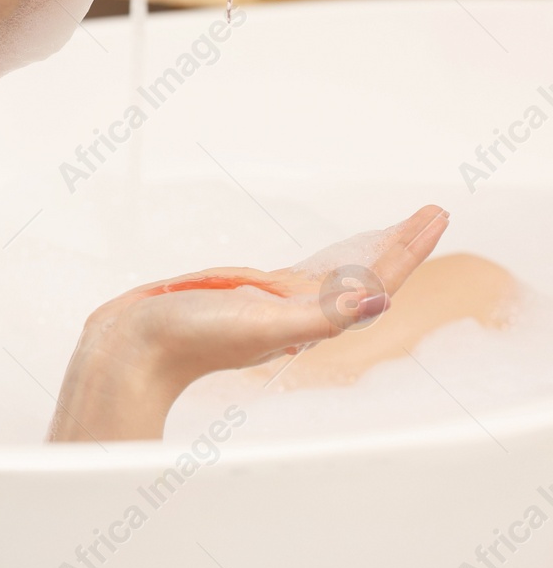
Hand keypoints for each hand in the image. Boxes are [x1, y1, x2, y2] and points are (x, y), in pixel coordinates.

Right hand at [50, 205, 449, 441]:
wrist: (132, 352)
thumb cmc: (191, 341)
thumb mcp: (261, 323)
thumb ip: (319, 317)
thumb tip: (380, 304)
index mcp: (308, 318)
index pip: (374, 280)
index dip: (408, 248)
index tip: (436, 215)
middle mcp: (294, 312)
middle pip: (362, 275)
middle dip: (397, 246)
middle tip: (429, 215)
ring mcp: (266, 306)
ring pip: (330, 276)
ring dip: (363, 254)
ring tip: (388, 234)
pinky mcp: (236, 299)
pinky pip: (290, 278)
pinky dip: (318, 265)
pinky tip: (323, 264)